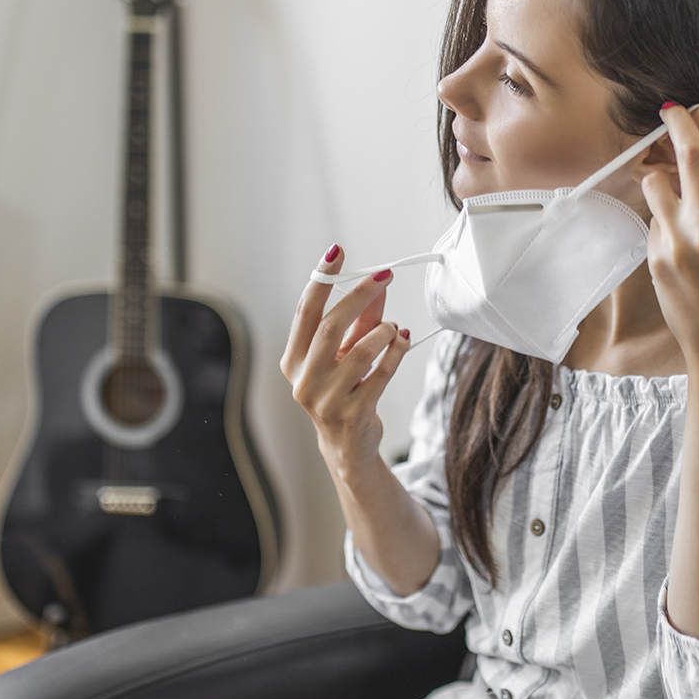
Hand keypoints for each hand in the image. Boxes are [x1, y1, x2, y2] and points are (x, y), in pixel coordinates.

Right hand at [280, 245, 411, 470]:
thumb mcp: (348, 352)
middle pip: (331, 325)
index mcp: (294, 359)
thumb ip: (361, 320)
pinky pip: (381, 373)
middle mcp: (304, 379)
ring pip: (361, 350)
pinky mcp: (353, 415)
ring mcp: (326, 400)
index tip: (337, 252)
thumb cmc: (345, 390)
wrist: (347, 446)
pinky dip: (397, 352)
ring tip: (395, 328)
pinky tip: (404, 341)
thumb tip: (378, 283)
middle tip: (384, 275)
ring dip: (384, 331)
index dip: (321, 278)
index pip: (305, 310)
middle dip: (360, 294)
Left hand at [636, 104, 698, 375]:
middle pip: (686, 148)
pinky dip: (663, 223)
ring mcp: (677, 241)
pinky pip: (654, 224)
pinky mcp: (656, 260)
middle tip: (670, 110)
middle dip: (676, 120)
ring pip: (656, 183)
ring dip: (662, 177)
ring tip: (672, 189)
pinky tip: (678, 247)